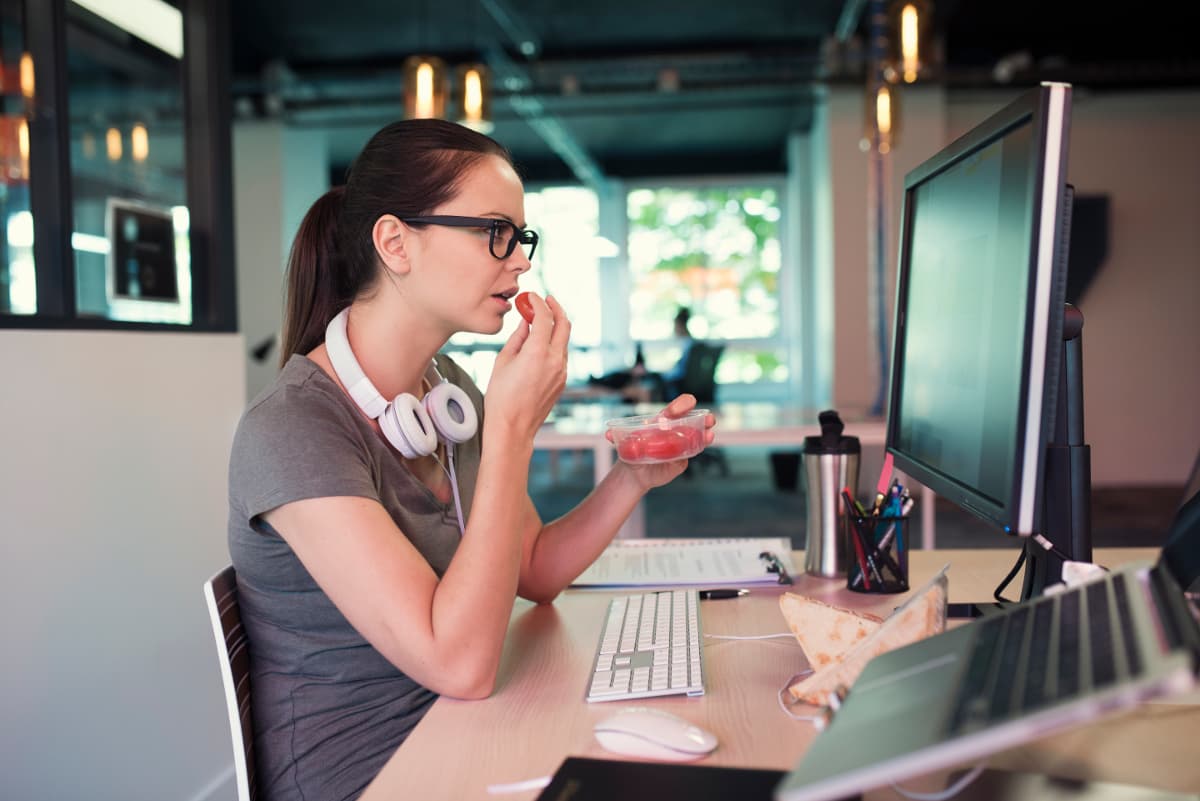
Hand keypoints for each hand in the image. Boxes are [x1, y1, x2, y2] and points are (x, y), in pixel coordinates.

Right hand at [486, 293, 571, 441]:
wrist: (513, 428)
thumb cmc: (501, 397)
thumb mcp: (503, 362)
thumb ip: (517, 338)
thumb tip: (525, 323)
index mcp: (538, 352)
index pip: (545, 317)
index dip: (538, 303)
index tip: (532, 296)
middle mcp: (555, 360)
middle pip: (564, 324)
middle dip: (556, 308)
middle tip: (546, 300)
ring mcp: (562, 371)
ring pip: (564, 340)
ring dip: (555, 327)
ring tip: (539, 322)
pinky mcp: (562, 381)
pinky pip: (561, 355)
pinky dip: (554, 344)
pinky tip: (540, 344)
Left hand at [607, 394, 716, 489]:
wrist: (636, 471)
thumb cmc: (632, 451)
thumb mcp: (625, 443)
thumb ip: (618, 437)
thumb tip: (607, 434)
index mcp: (664, 421)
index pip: (676, 408)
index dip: (679, 405)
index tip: (675, 411)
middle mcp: (676, 429)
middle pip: (693, 418)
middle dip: (701, 416)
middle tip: (707, 418)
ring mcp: (683, 442)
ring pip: (699, 432)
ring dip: (706, 430)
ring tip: (710, 432)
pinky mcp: (685, 457)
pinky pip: (694, 449)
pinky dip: (701, 444)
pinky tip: (706, 441)